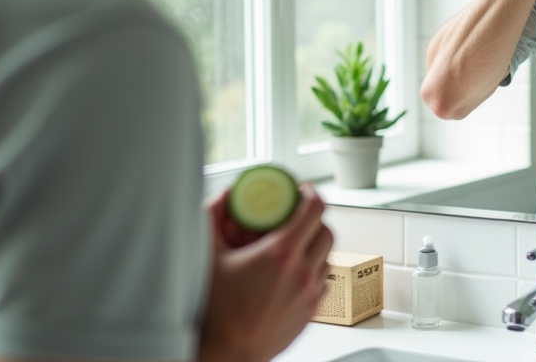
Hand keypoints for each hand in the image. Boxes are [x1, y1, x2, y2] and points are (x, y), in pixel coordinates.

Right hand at [199, 183, 333, 361]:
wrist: (227, 353)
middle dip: (312, 217)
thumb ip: (212, 217)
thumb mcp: (208, 256)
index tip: (299, 189)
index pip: (314, 209)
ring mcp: (310, 293)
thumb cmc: (215, 312)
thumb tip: (223, 196)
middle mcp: (302, 272)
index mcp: (281, 254)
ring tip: (293, 242)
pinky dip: (314, 267)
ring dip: (314, 242)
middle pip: (326, 229)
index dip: (309, 192)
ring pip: (328, 255)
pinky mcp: (311, 311)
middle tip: (295, 214)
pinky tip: (293, 269)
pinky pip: (323, 279)